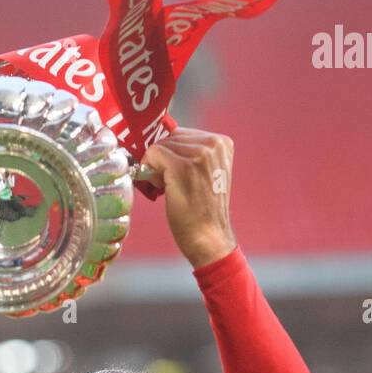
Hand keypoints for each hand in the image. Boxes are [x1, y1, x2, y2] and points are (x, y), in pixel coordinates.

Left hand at [139, 128, 236, 269]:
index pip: (182, 134)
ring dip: (157, 167)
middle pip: (170, 138)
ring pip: (160, 145)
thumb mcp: (206, 173)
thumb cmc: (203, 210)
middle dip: (164, 160)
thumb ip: (192, 154)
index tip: (177, 176)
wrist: (209, 238)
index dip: (172, 154)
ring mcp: (199, 155)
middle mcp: (214, 144)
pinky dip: (149, 171)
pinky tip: (161, 189)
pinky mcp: (182, 167)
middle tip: (171, 184)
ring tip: (171, 188)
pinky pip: (152, 154)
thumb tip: (159, 140)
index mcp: (222, 142)